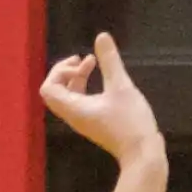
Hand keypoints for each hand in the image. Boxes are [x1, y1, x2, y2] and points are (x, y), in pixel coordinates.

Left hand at [40, 32, 162, 164]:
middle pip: (55, 91)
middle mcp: (74, 115)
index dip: (59, 71)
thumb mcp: (122, 87)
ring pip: (69, 96)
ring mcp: (84, 121)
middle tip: (85, 60)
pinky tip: (106, 82)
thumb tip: (101, 37)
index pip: (48, 88)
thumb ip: (110, 61)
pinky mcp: (95, 123)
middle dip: (67, 71)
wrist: (142, 154)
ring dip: (77, 78)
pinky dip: (87, 88)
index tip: (81, 64)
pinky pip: (81, 102)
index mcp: (74, 108)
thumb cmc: (130, 122)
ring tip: (94, 64)